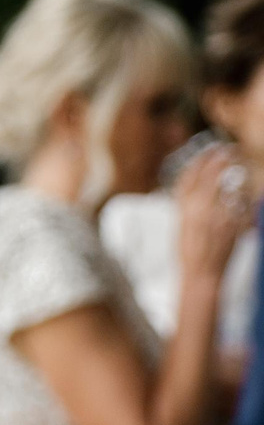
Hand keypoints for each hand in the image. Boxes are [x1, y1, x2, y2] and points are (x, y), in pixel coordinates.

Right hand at [175, 143, 247, 282]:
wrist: (202, 274)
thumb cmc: (189, 253)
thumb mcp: (180, 227)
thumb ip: (187, 207)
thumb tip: (194, 190)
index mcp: (182, 211)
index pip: (188, 177)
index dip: (199, 161)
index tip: (207, 151)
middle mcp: (199, 210)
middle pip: (209, 175)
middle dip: (219, 159)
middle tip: (228, 150)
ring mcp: (218, 216)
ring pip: (228, 186)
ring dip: (234, 175)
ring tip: (239, 167)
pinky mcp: (234, 224)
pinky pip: (242, 204)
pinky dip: (243, 199)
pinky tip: (244, 197)